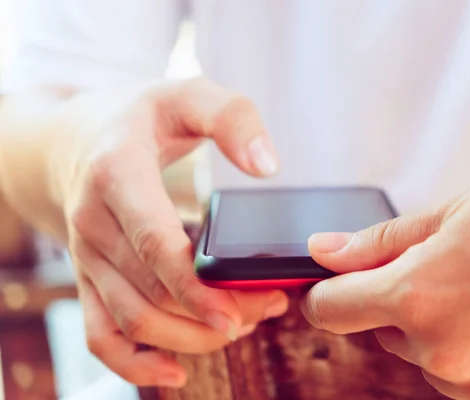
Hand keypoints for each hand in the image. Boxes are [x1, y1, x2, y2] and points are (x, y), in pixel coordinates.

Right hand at [49, 78, 287, 386]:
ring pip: (136, 321)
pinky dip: (135, 365)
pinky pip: (101, 336)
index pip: (155, 244)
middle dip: (216, 314)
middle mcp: (94, 222)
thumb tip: (266, 165)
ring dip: (193, 337)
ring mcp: (87, 257)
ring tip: (245, 324)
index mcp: (117, 174)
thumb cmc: (139, 118)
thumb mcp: (186, 95)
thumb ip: (231, 118)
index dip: (197, 286)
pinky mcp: (89, 279)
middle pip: (155, 293)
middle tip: (270, 307)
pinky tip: (176, 370)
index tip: (242, 310)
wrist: (75, 141)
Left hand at [301, 168, 469, 398]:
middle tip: (457, 271)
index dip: (328, 295)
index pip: (332, 310)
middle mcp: (445, 353)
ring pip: (432, 359)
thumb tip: (321, 252)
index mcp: (419, 296)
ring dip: (447, 332)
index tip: (333, 288)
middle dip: (405, 304)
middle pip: (386, 333)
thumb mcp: (457, 213)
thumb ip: (380, 243)